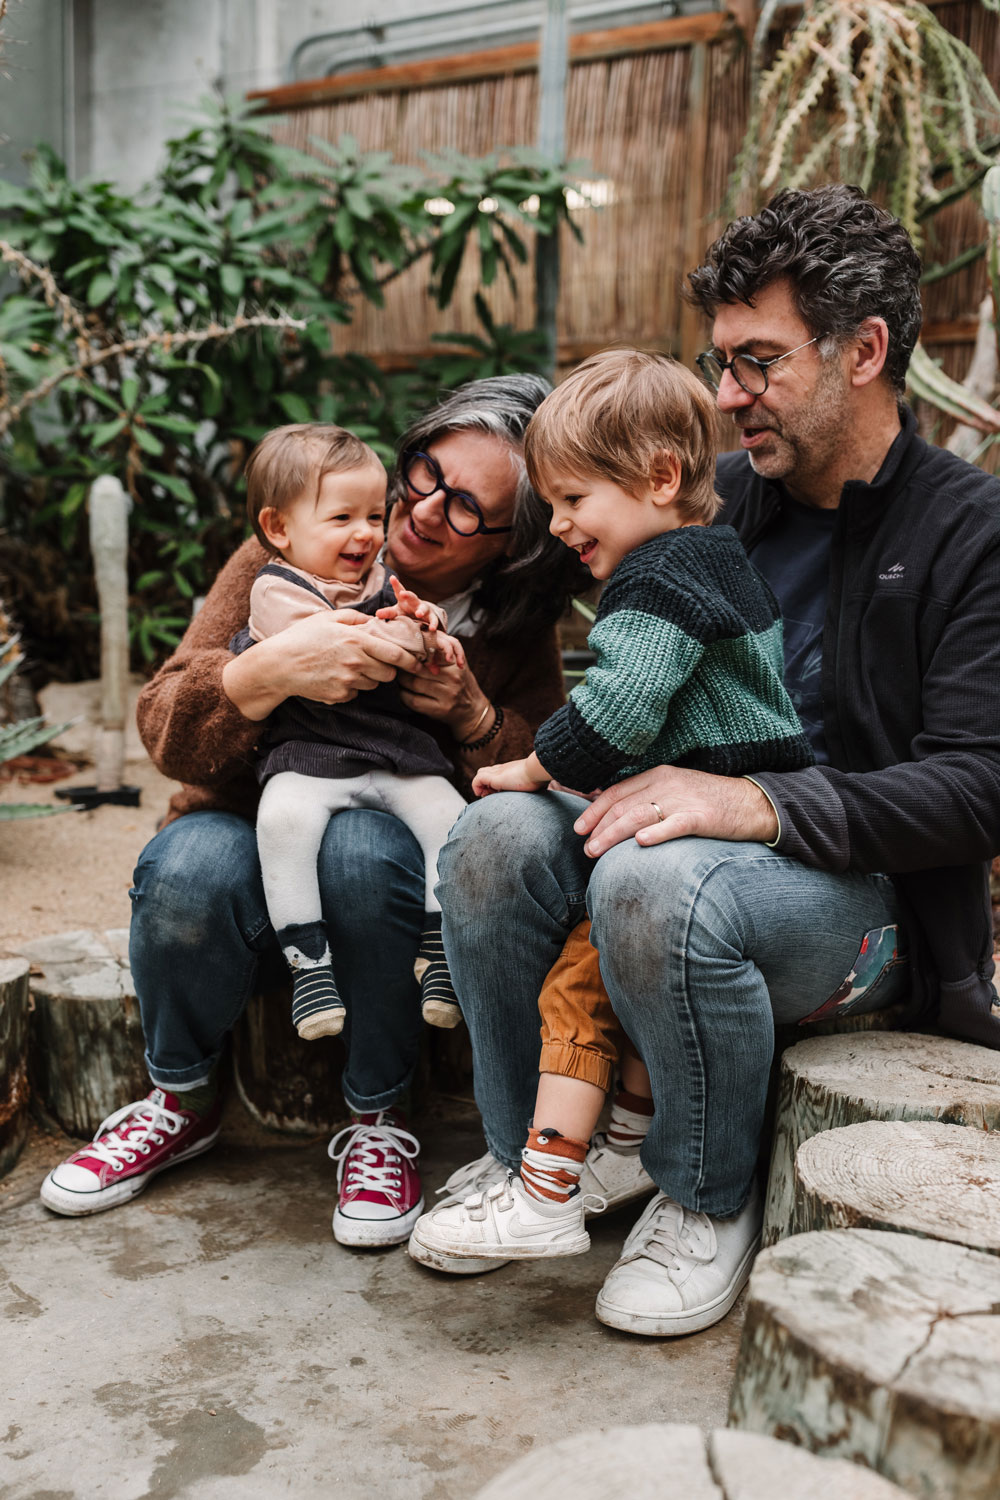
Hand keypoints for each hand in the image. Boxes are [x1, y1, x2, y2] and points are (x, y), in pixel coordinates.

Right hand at [222, 608, 424, 720]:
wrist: (280, 664)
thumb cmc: (303, 637)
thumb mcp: (330, 618)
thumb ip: (356, 619)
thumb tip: (375, 620)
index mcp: (358, 640)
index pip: (397, 654)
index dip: (411, 661)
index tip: (418, 663)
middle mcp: (357, 662)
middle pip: (389, 674)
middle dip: (387, 669)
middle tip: (373, 662)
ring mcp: (349, 681)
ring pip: (374, 685)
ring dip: (369, 678)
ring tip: (348, 667)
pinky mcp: (340, 695)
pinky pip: (356, 693)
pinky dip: (351, 687)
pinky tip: (335, 676)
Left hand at [375, 577, 456, 666]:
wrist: (420, 617)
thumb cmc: (405, 612)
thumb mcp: (396, 612)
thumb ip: (387, 612)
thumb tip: (376, 614)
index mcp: (404, 599)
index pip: (399, 590)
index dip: (396, 584)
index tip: (392, 578)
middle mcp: (414, 602)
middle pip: (412, 596)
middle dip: (408, 595)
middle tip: (403, 594)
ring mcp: (423, 608)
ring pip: (424, 607)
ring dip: (421, 610)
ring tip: (418, 614)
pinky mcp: (430, 617)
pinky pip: (433, 620)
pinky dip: (433, 624)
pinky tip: (432, 628)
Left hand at [396, 656, 488, 737]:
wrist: (473, 709)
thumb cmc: (460, 682)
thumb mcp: (456, 663)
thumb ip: (440, 652)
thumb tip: (415, 641)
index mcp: (455, 663)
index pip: (428, 652)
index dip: (412, 652)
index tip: (404, 652)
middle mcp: (453, 678)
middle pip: (418, 668)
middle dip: (404, 666)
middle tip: (397, 664)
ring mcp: (447, 695)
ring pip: (413, 683)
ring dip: (401, 680)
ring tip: (400, 677)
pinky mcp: (439, 710)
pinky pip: (413, 700)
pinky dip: (403, 695)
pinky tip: (404, 692)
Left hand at [472, 756, 548, 796]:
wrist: (537, 770)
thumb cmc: (538, 777)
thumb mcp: (534, 781)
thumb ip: (532, 784)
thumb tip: (542, 789)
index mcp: (511, 770)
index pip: (496, 772)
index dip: (493, 783)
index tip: (497, 793)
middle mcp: (502, 769)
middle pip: (486, 771)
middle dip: (485, 783)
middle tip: (490, 794)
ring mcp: (498, 772)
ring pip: (480, 774)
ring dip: (480, 786)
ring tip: (486, 795)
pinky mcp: (494, 778)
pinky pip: (477, 780)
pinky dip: (476, 787)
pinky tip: (482, 794)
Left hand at [573, 766, 779, 857]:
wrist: (753, 802)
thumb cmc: (709, 800)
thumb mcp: (675, 790)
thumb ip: (648, 798)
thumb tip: (616, 816)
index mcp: (658, 775)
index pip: (617, 792)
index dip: (594, 810)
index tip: (579, 828)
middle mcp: (667, 784)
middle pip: (623, 806)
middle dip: (599, 828)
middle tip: (585, 848)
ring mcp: (684, 799)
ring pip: (639, 816)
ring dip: (614, 835)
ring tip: (597, 850)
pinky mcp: (702, 816)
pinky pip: (675, 825)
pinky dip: (656, 833)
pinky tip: (640, 843)